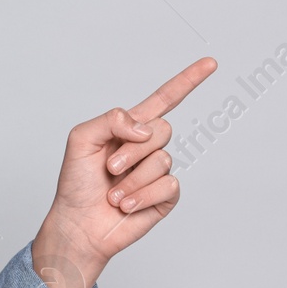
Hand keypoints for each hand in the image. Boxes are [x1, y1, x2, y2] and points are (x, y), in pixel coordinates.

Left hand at [32, 57, 216, 287]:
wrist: (78, 224)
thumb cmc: (76, 183)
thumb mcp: (81, 139)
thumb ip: (111, 119)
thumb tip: (145, 127)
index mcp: (129, 128)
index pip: (164, 99)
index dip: (188, 80)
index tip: (210, 63)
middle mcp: (147, 147)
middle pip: (163, 129)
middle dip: (132, 149)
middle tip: (109, 168)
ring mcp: (158, 172)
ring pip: (163, 160)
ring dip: (132, 179)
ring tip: (113, 193)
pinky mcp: (165, 196)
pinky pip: (168, 185)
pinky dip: (142, 196)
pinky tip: (126, 205)